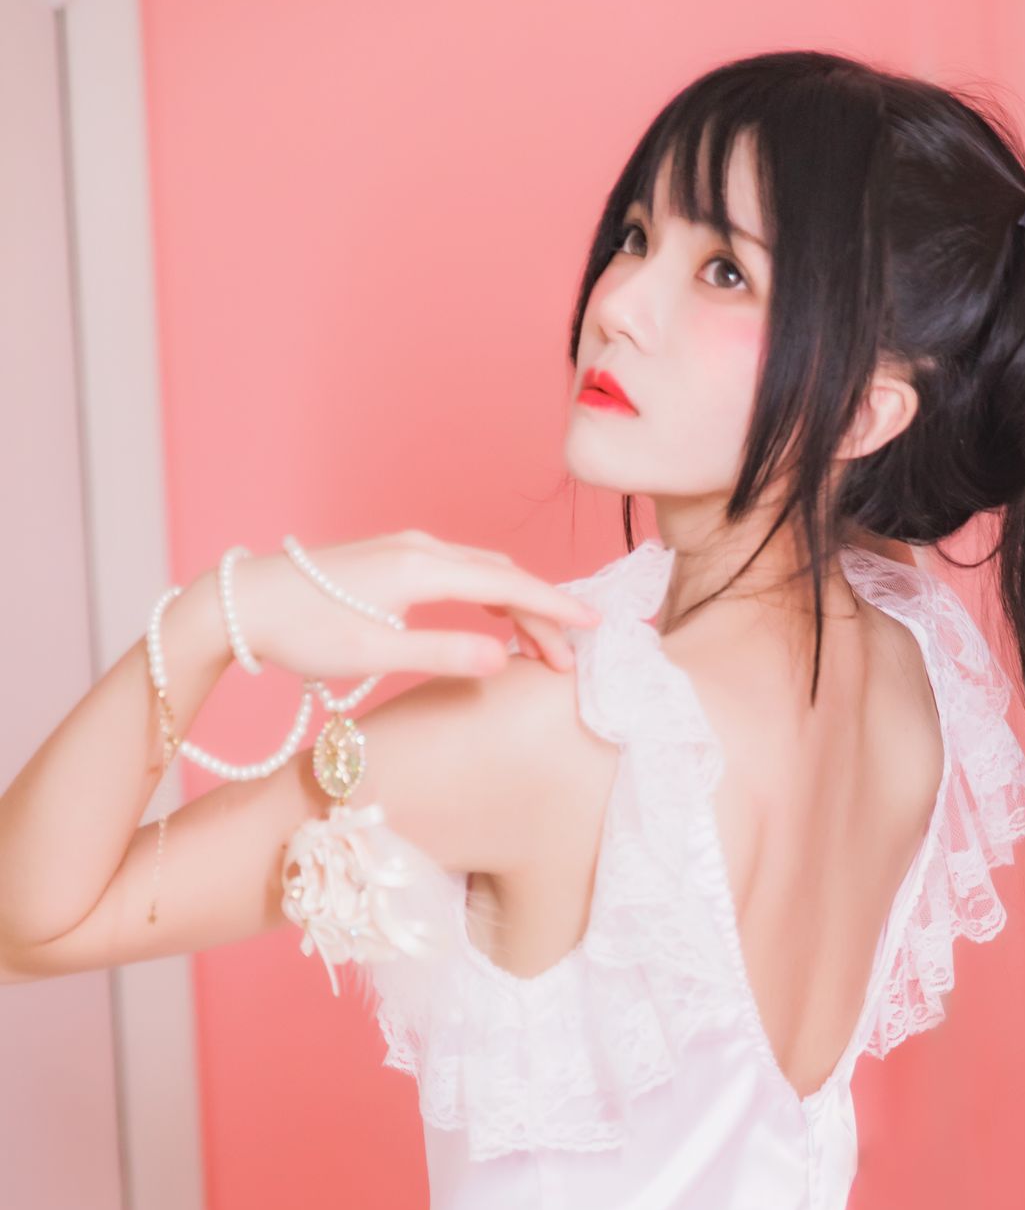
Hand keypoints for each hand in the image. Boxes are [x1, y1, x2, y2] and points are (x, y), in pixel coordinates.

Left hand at [228, 530, 602, 681]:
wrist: (243, 604)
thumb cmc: (301, 631)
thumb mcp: (373, 653)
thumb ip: (442, 654)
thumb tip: (505, 660)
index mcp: (423, 568)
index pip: (510, 587)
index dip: (557, 609)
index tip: (595, 628)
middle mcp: (421, 548)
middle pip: (504, 578)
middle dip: (543, 615)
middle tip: (568, 660)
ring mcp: (406, 549)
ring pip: (484, 572)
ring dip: (518, 605)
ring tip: (541, 645)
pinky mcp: (393, 558)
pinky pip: (461, 570)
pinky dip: (491, 594)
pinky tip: (496, 618)